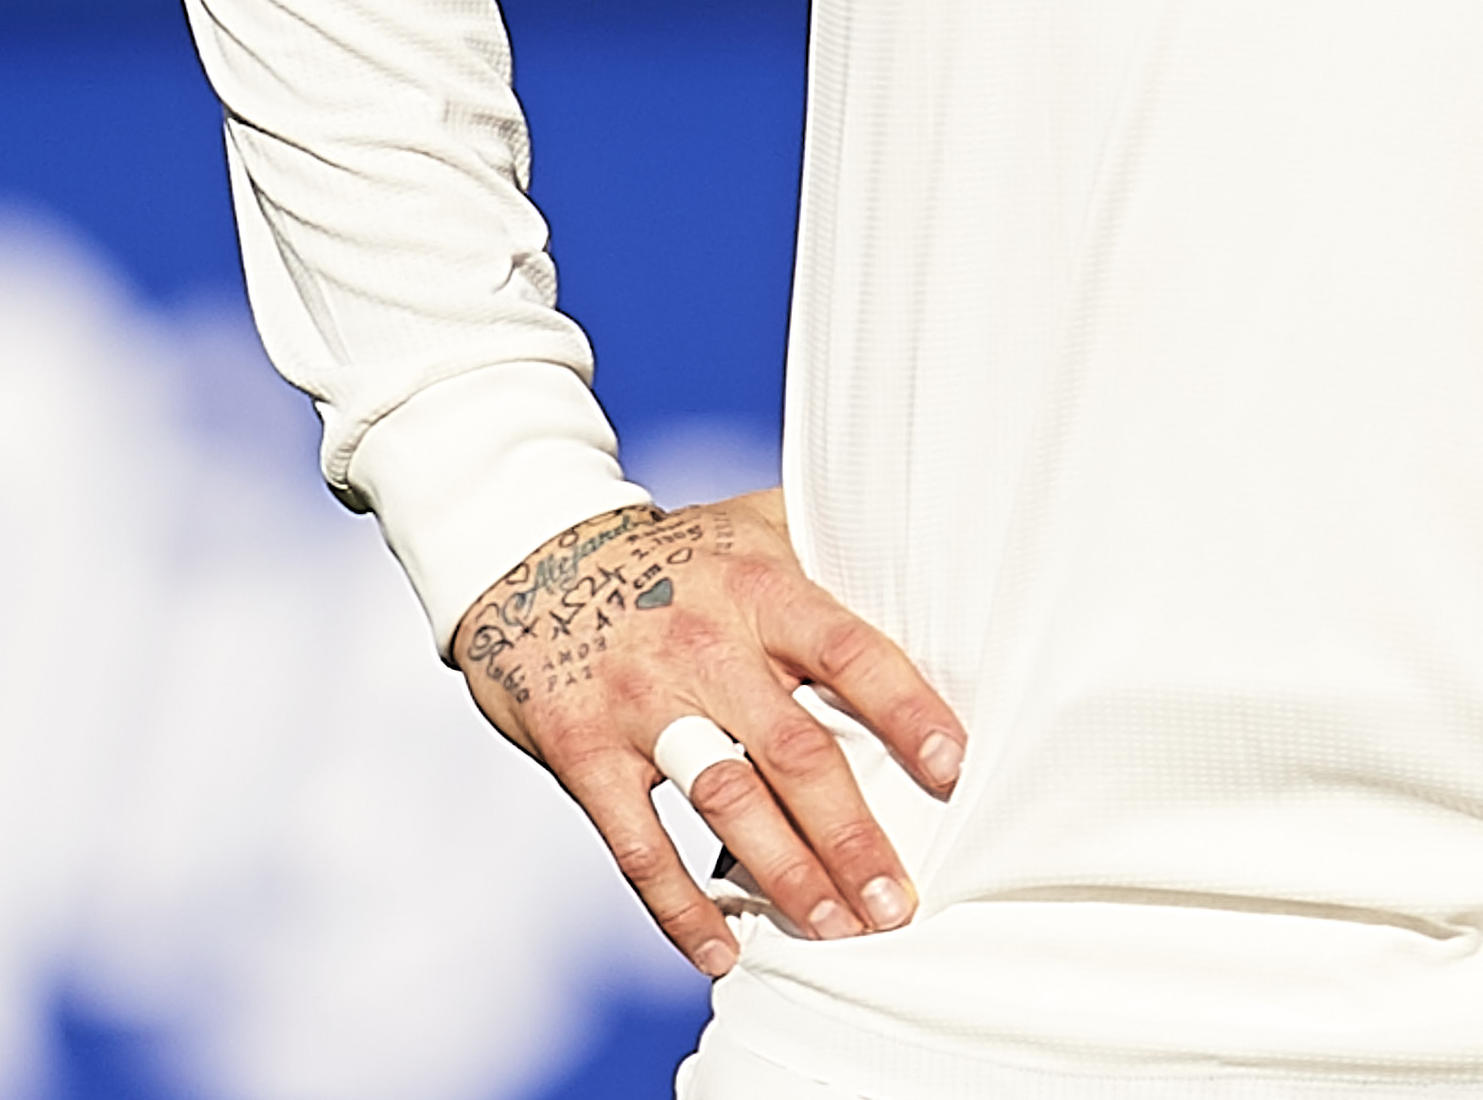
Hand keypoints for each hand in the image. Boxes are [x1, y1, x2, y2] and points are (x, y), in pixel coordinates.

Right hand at [453, 489, 966, 979]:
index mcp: (758, 587)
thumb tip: (933, 585)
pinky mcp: (584, 753)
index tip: (950, 768)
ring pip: (726, 801)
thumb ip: (828, 560)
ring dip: (787, 876)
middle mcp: (704, 644)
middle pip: (794, 749)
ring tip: (836, 928)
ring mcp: (640, 702)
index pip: (847, 650)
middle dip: (852, 835)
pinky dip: (681, 908)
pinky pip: (638, 845)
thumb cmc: (675, 558)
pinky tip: (724, 953)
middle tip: (898, 902)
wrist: (533, 558)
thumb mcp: (753, 529)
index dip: (903, 709)